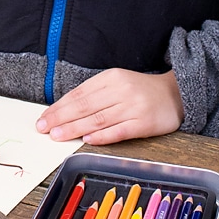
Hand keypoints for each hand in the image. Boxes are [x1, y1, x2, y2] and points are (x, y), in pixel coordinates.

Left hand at [35, 68, 183, 145]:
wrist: (175, 93)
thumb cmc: (140, 91)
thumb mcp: (116, 83)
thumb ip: (94, 95)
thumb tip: (64, 112)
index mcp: (111, 78)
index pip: (79, 94)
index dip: (59, 107)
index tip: (44, 118)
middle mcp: (121, 90)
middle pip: (85, 106)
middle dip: (61, 118)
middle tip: (44, 128)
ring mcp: (133, 106)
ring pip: (98, 119)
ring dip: (75, 129)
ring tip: (58, 135)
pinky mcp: (144, 122)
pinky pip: (119, 131)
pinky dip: (102, 136)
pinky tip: (87, 140)